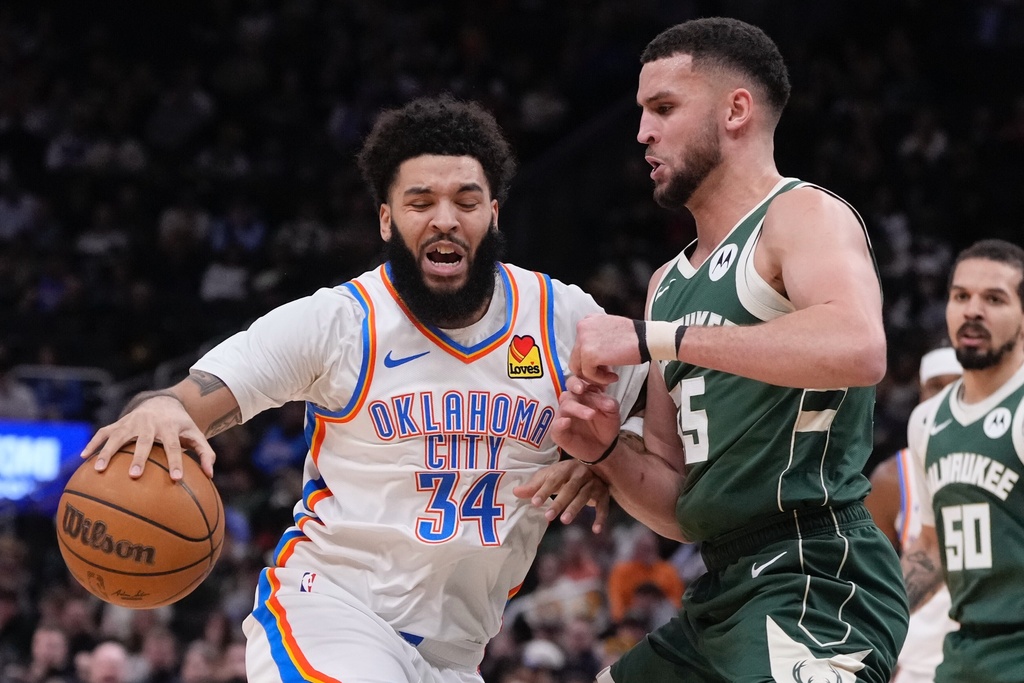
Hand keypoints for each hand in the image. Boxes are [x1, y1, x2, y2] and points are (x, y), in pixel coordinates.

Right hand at [80, 395, 215, 480]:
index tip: (176, 479)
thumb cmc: (181, 425)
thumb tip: (210, 476)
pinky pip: (103, 432)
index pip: (174, 447)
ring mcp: (131, 422)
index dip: (175, 462)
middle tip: (133, 476)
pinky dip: (93, 443)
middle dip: (139, 458)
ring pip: (118, 437)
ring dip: (108, 452)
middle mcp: (149, 424)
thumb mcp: (196, 435)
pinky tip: (83, 458)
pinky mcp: (118, 423)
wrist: (162, 402)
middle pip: (144, 442)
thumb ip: (205, 453)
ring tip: (99, 470)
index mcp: (170, 428)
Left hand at [512, 459, 609, 532]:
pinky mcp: (604, 493)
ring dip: (575, 508)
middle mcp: (581, 473)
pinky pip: (603, 506)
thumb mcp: (549, 476)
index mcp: (565, 468)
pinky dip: (601, 518)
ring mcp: (594, 483)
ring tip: (565, 520)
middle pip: (570, 488)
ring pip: (584, 496)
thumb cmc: (565, 474)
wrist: (593, 466)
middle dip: (559, 502)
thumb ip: (534, 486)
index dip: (544, 490)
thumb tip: (515, 492)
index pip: (554, 479)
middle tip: (548, 516)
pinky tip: (596, 530)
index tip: (535, 503)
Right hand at [551, 376, 622, 462]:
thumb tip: (608, 402)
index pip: (576, 383)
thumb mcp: (612, 413)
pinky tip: (566, 422)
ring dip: (576, 408)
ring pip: (564, 408)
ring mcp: (563, 418)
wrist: (604, 447)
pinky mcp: (559, 433)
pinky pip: (556, 427)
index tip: (585, 385)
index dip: (578, 382)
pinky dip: (560, 424)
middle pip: (568, 394)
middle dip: (575, 391)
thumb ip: (610, 404)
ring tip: (591, 414)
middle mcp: (570, 404)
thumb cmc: (605, 426)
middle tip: (582, 391)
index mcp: (582, 396)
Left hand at [570, 314, 643, 384]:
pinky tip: (614, 376)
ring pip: (580, 367)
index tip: (604, 365)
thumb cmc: (633, 336)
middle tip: (606, 373)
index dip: (590, 359)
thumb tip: (589, 357)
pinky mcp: (589, 355)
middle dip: (590, 369)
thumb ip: (596, 339)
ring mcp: (583, 341)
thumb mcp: (609, 329)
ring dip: (595, 376)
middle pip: (576, 357)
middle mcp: (582, 328)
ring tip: (610, 376)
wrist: (646, 338)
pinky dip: (601, 379)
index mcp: (586, 322)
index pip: (579, 347)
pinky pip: (588, 374)